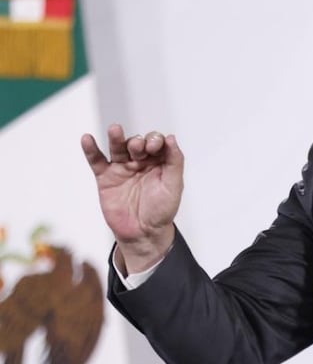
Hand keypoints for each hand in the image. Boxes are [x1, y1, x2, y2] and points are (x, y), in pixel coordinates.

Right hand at [81, 124, 183, 272]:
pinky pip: (97, 161)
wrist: (143, 233)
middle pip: (137, 143)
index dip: (156, 141)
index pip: (157, 143)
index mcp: (159, 162)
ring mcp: (122, 168)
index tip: (156, 147)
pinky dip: (90, 150)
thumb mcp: (173, 186)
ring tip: (115, 130)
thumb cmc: (161, 210)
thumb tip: (171, 138)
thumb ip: (174, 162)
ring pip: (118, 148)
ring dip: (117, 138)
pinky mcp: (106, 178)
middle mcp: (141, 162)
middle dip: (139, 142)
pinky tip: (87, 139)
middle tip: (140, 148)